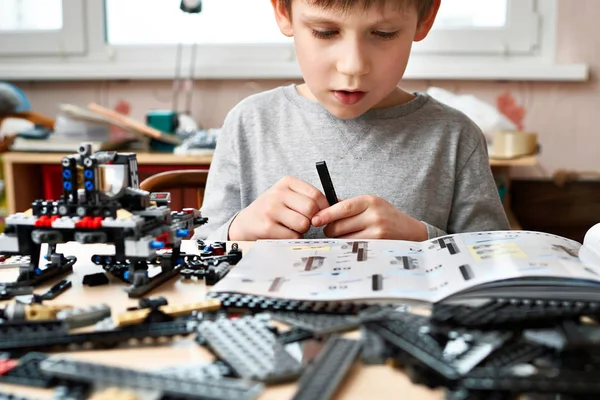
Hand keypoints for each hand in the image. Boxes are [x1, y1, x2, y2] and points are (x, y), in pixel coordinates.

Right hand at [229, 176, 328, 239]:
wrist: (245, 223)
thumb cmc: (273, 210)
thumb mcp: (288, 196)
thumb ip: (310, 198)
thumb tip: (339, 204)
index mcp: (286, 182)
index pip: (316, 195)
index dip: (325, 208)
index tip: (322, 215)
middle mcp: (278, 193)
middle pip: (311, 209)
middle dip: (312, 220)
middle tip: (305, 222)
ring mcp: (271, 210)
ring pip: (303, 224)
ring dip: (302, 230)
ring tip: (292, 227)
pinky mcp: (267, 227)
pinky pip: (293, 236)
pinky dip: (292, 238)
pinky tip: (283, 233)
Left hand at [311, 195, 427, 240]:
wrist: (409, 231)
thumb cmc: (385, 216)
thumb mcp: (370, 205)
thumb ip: (348, 206)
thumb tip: (322, 209)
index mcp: (369, 201)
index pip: (343, 208)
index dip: (326, 214)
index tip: (315, 220)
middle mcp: (374, 215)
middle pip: (340, 226)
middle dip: (330, 229)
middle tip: (330, 230)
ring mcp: (377, 231)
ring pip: (344, 238)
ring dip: (338, 239)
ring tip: (344, 236)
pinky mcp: (377, 245)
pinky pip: (353, 247)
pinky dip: (347, 246)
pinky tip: (351, 243)